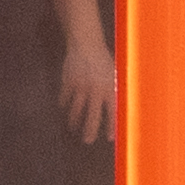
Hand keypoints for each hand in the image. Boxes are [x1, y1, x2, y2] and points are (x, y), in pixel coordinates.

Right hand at [59, 31, 116, 147]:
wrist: (86, 44)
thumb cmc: (103, 60)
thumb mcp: (115, 76)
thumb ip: (115, 92)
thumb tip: (120, 109)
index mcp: (109, 89)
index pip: (111, 114)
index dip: (110, 127)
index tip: (109, 138)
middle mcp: (95, 90)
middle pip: (91, 117)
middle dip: (89, 131)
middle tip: (87, 141)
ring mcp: (80, 87)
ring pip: (75, 110)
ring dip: (74, 121)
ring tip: (73, 128)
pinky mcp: (67, 82)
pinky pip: (64, 99)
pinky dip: (64, 106)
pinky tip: (64, 110)